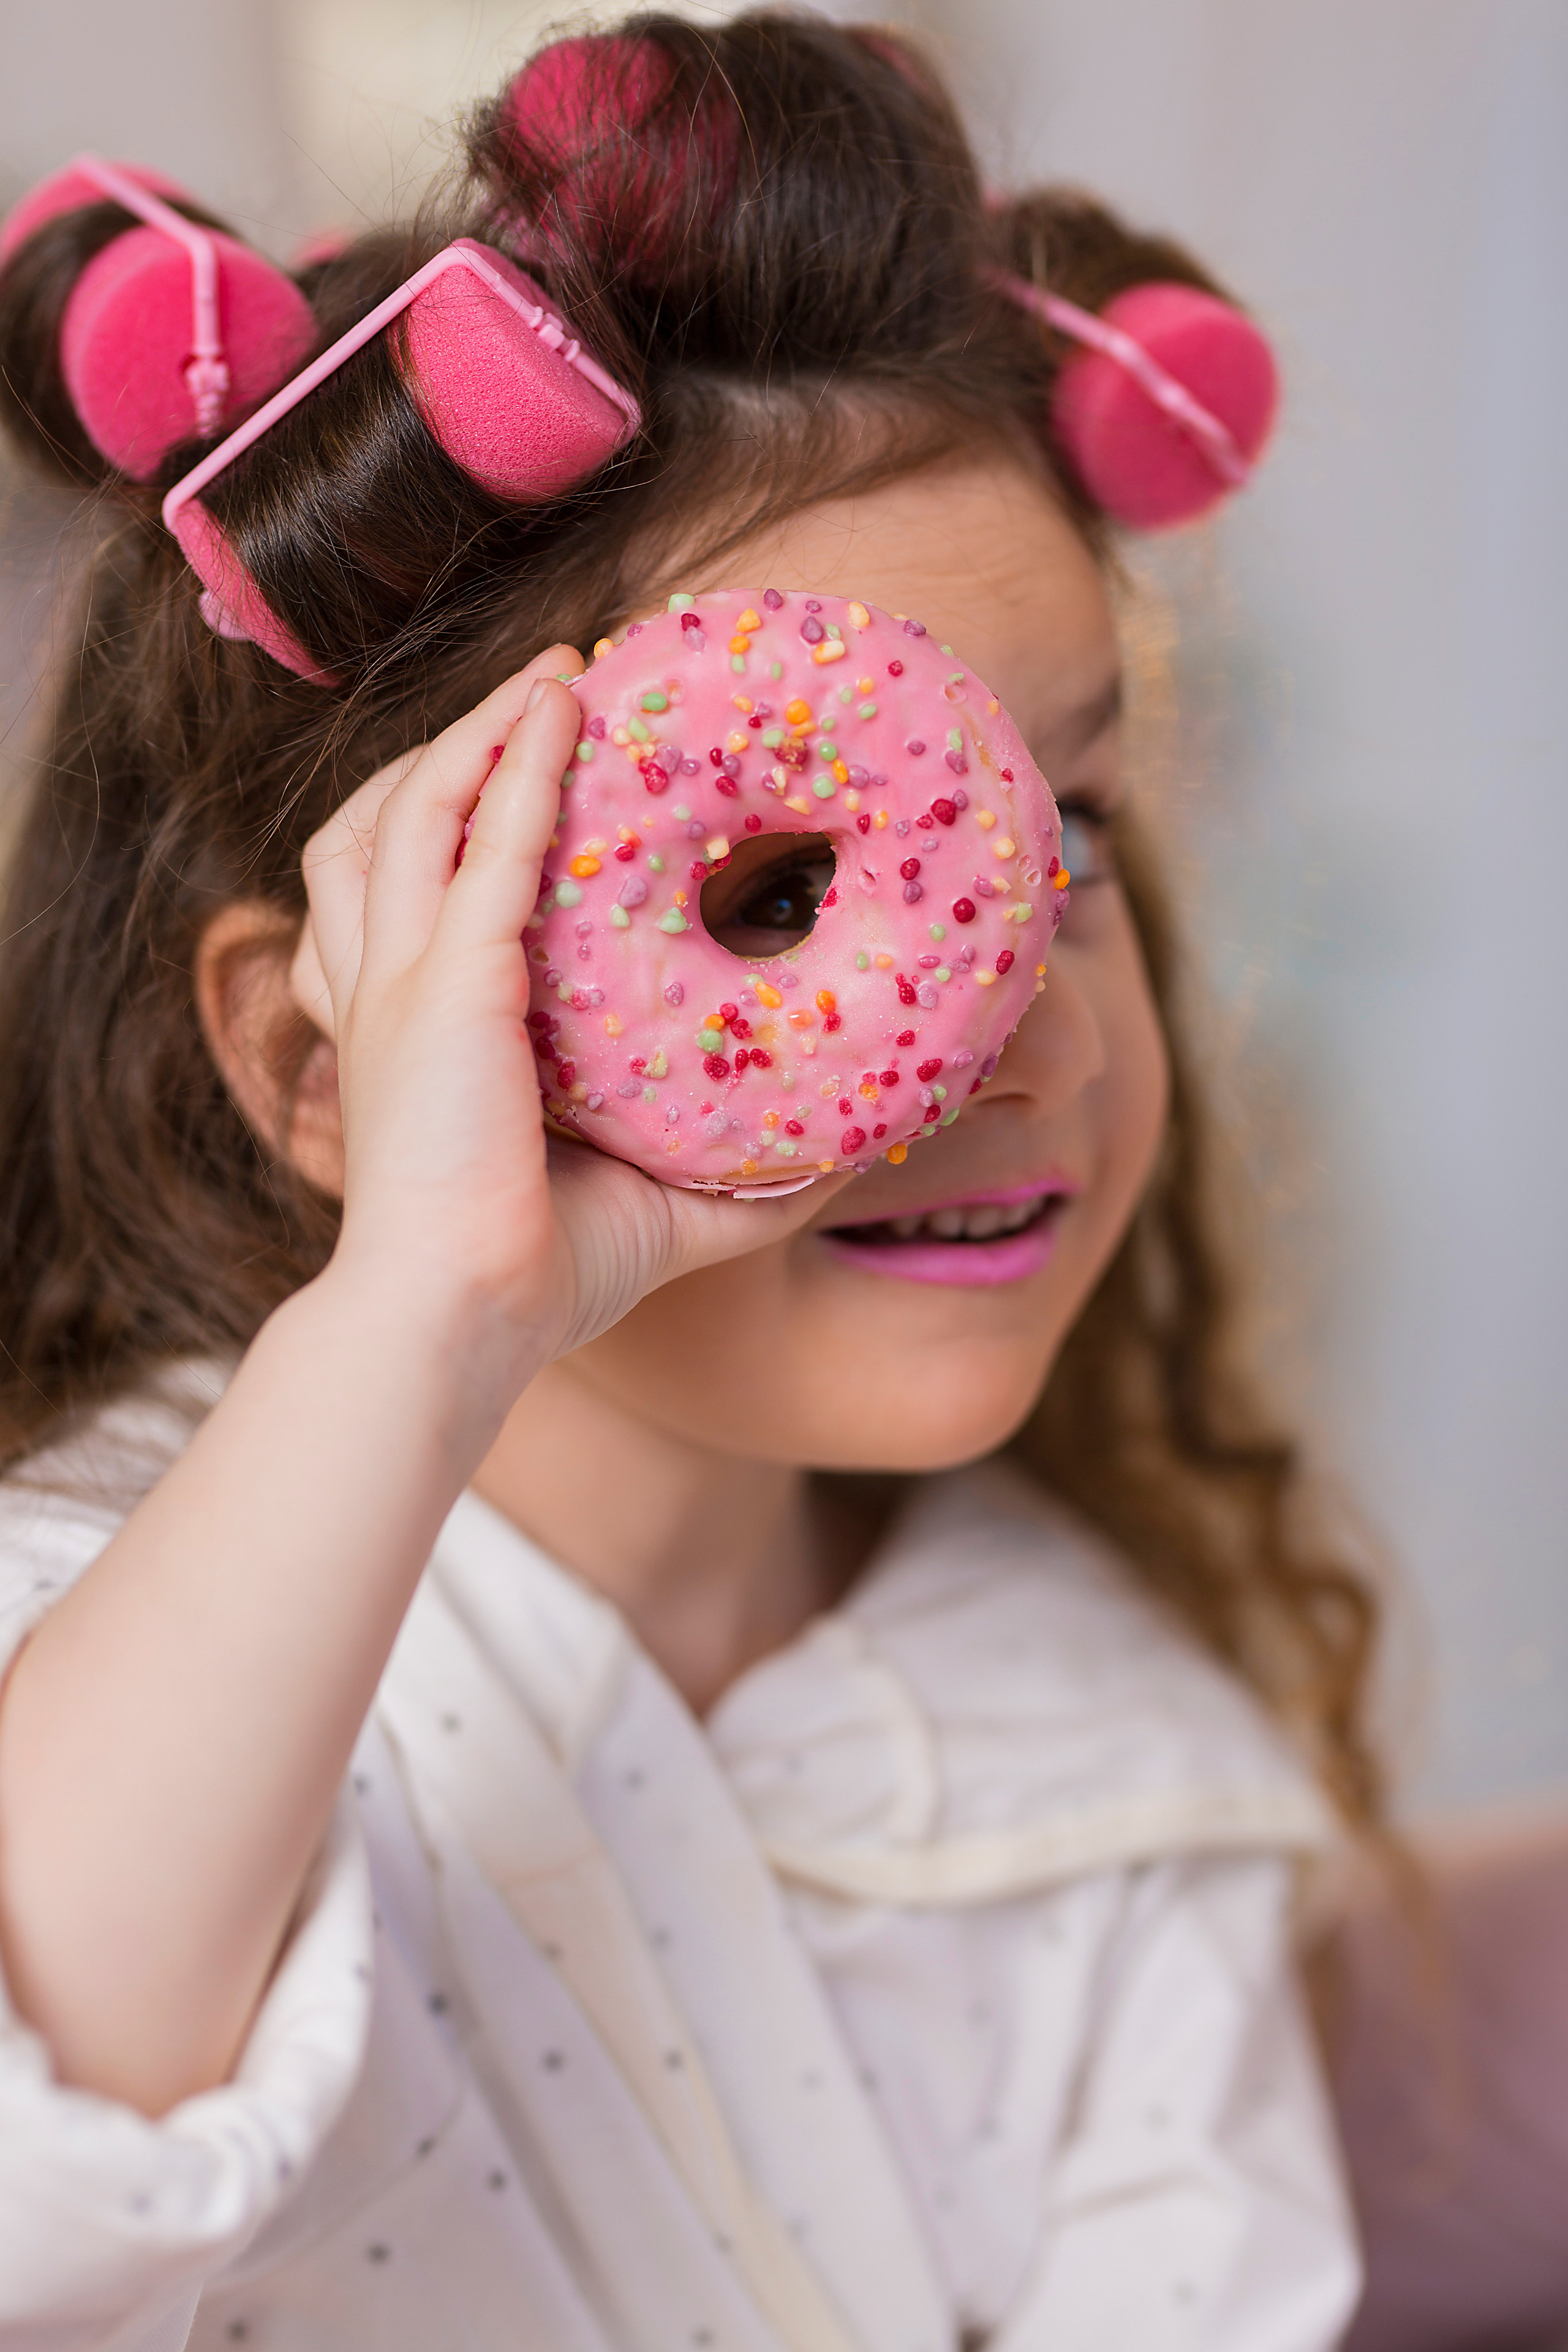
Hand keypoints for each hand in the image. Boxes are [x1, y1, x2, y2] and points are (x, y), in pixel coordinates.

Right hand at [295, 646, 843, 1435]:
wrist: (457, 1322)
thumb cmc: (539, 1278)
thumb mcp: (660, 1208)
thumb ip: (749, 1176)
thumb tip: (858, 1152)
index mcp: (418, 1032)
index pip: (417, 889)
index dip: (465, 816)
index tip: (534, 767)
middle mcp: (392, 990)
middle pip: (390, 822)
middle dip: (461, 746)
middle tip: (551, 689)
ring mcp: (406, 980)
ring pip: (418, 804)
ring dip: (487, 727)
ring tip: (561, 671)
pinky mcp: (447, 983)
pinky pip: (485, 843)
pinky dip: (521, 764)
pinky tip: (563, 707)